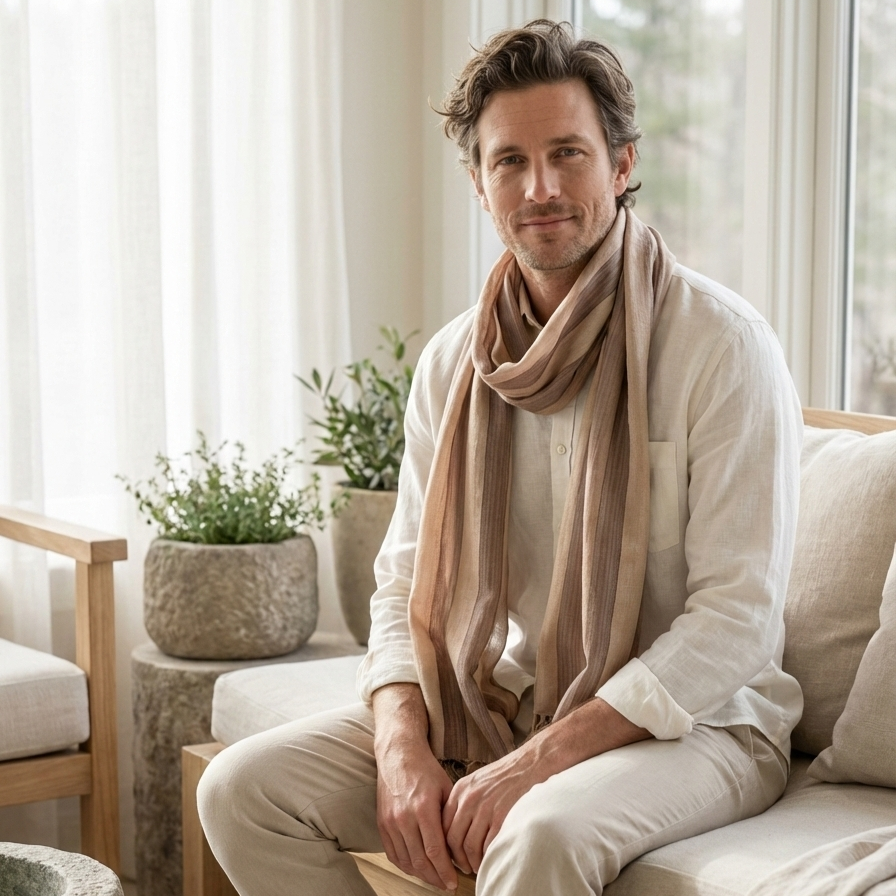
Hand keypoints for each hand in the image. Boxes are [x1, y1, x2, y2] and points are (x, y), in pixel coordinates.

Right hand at [372, 684, 458, 890]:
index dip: (445, 871)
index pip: (435, 851)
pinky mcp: (381, 823)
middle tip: (447, 885)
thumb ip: (450, 818)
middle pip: (420, 861)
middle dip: (436, 878)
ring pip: (406, 861)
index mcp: (423, 808)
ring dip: (421, 875)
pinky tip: (417, 868)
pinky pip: (392, 854)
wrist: (399, 755)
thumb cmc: (426, 770)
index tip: (455, 882)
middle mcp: (404, 817)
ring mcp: (390, 821)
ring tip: (435, 878)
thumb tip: (459, 848)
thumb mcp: (446, 789)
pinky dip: (405, 865)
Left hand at [442, 745, 545, 873]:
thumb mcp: (478, 782)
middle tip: (466, 867)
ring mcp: (485, 809)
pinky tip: (492, 858)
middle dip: (458, 859)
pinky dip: (488, 857)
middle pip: (453, 838)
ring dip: (473, 862)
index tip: (453, 855)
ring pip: (469, 846)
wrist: (531, 763)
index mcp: (460, 790)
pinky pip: (488, 846)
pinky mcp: (502, 817)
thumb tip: (458, 827)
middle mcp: (469, 799)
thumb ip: (465, 801)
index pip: (443, 825)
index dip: (446, 844)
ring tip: (479, 866)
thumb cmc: (507, 774)